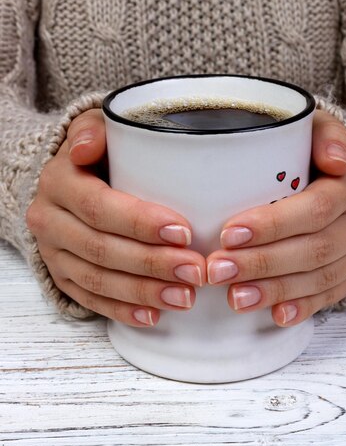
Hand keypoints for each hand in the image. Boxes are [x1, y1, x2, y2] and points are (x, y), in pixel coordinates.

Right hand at [26, 109, 205, 326]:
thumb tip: (86, 148)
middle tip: (195, 271)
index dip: (141, 223)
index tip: (184, 232)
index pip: (99, 206)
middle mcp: (49, 220)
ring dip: (144, 292)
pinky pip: (91, 300)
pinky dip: (124, 310)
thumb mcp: (96, 130)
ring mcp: (54, 253)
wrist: (70, 184)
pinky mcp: (63, 277)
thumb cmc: (99, 155)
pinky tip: (154, 315)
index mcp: (59, 181)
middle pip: (101, 249)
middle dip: (152, 264)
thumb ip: (95, 130)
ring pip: (98, 280)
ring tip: (185, 296)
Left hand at [206, 110, 345, 325]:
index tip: (230, 233)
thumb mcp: (316, 130)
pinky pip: (329, 296)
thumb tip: (336, 160)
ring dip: (274, 290)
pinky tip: (275, 315)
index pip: (313, 209)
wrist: (342, 183)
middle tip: (218, 270)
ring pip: (319, 278)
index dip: (272, 224)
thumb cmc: (312, 156)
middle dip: (262, 263)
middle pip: (314, 249)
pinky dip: (301, 307)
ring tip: (235, 297)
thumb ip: (323, 134)